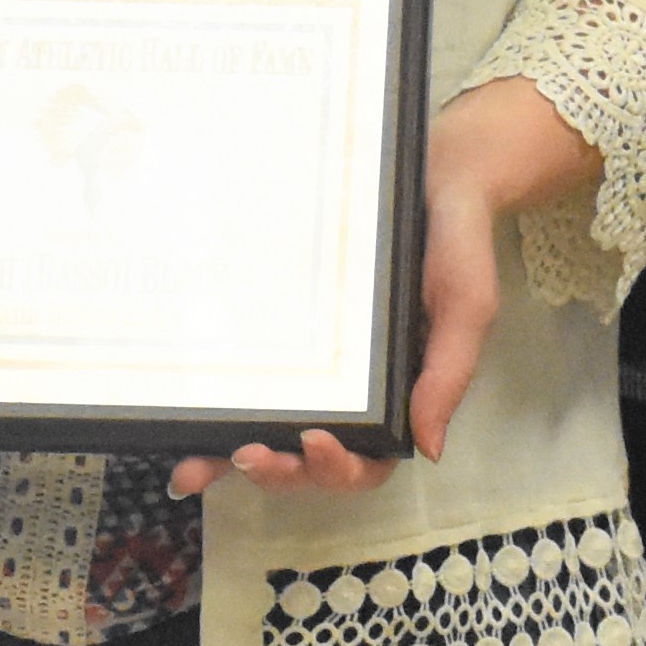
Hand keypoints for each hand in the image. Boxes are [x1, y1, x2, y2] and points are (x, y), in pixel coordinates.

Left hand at [181, 72, 594, 495]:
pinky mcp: (282, 330)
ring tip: (193, 469)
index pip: (368, 459)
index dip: (339, 469)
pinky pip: (248, 376)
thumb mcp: (465, 305)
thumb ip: (448, 373)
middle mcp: (349, 391)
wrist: (435, 172)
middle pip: (309, 461)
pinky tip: (180, 419)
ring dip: (230, 461)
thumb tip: (429, 449)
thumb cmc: (456, 243)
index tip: (314, 442)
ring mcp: (312, 365)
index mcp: (396, 395)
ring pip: (269, 432)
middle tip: (245, 456)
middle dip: (278, 473)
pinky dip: (214, 408)